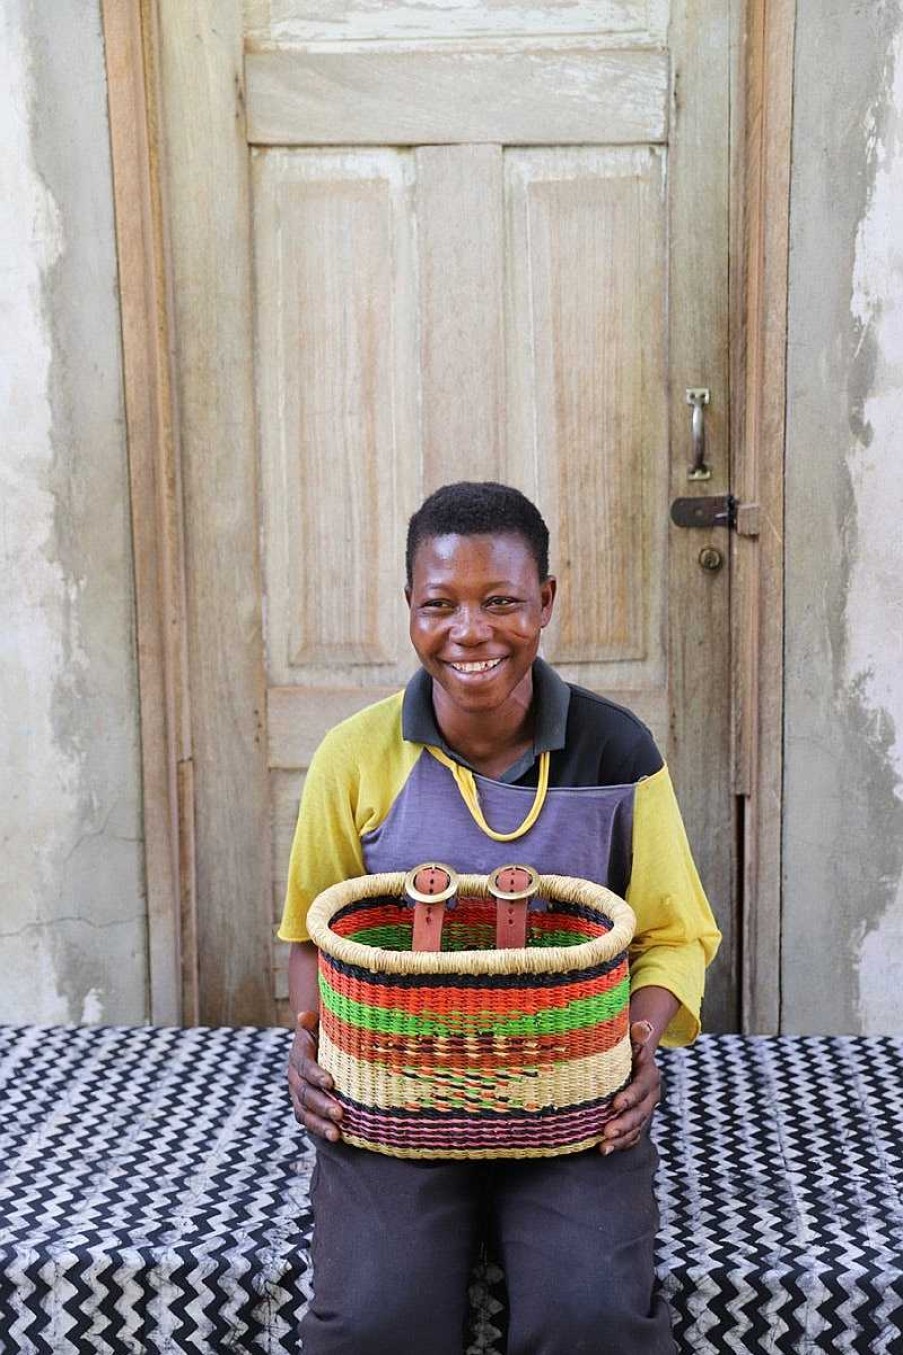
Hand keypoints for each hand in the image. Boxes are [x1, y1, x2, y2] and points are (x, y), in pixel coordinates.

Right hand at [287, 1011, 342, 1141]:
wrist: (317, 1044)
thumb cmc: (326, 1033)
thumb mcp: (322, 1024)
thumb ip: (314, 1021)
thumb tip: (304, 1015)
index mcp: (299, 1054)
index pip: (304, 1065)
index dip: (315, 1074)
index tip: (330, 1082)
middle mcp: (295, 1076)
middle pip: (305, 1093)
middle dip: (321, 1104)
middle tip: (340, 1113)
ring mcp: (297, 1094)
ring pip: (304, 1111)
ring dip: (320, 1124)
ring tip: (336, 1134)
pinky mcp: (303, 1106)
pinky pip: (308, 1121)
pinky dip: (320, 1129)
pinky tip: (336, 1137)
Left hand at [598, 1019, 659, 1154]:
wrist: (630, 1060)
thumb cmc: (624, 1047)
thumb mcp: (630, 1038)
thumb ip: (636, 1033)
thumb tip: (643, 1026)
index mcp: (650, 1075)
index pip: (642, 1087)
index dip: (630, 1096)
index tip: (615, 1104)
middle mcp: (650, 1096)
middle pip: (640, 1113)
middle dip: (624, 1123)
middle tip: (606, 1132)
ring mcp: (644, 1111)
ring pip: (636, 1128)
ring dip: (620, 1139)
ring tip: (603, 1147)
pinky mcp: (636, 1121)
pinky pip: (632, 1136)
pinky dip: (620, 1144)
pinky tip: (604, 1150)